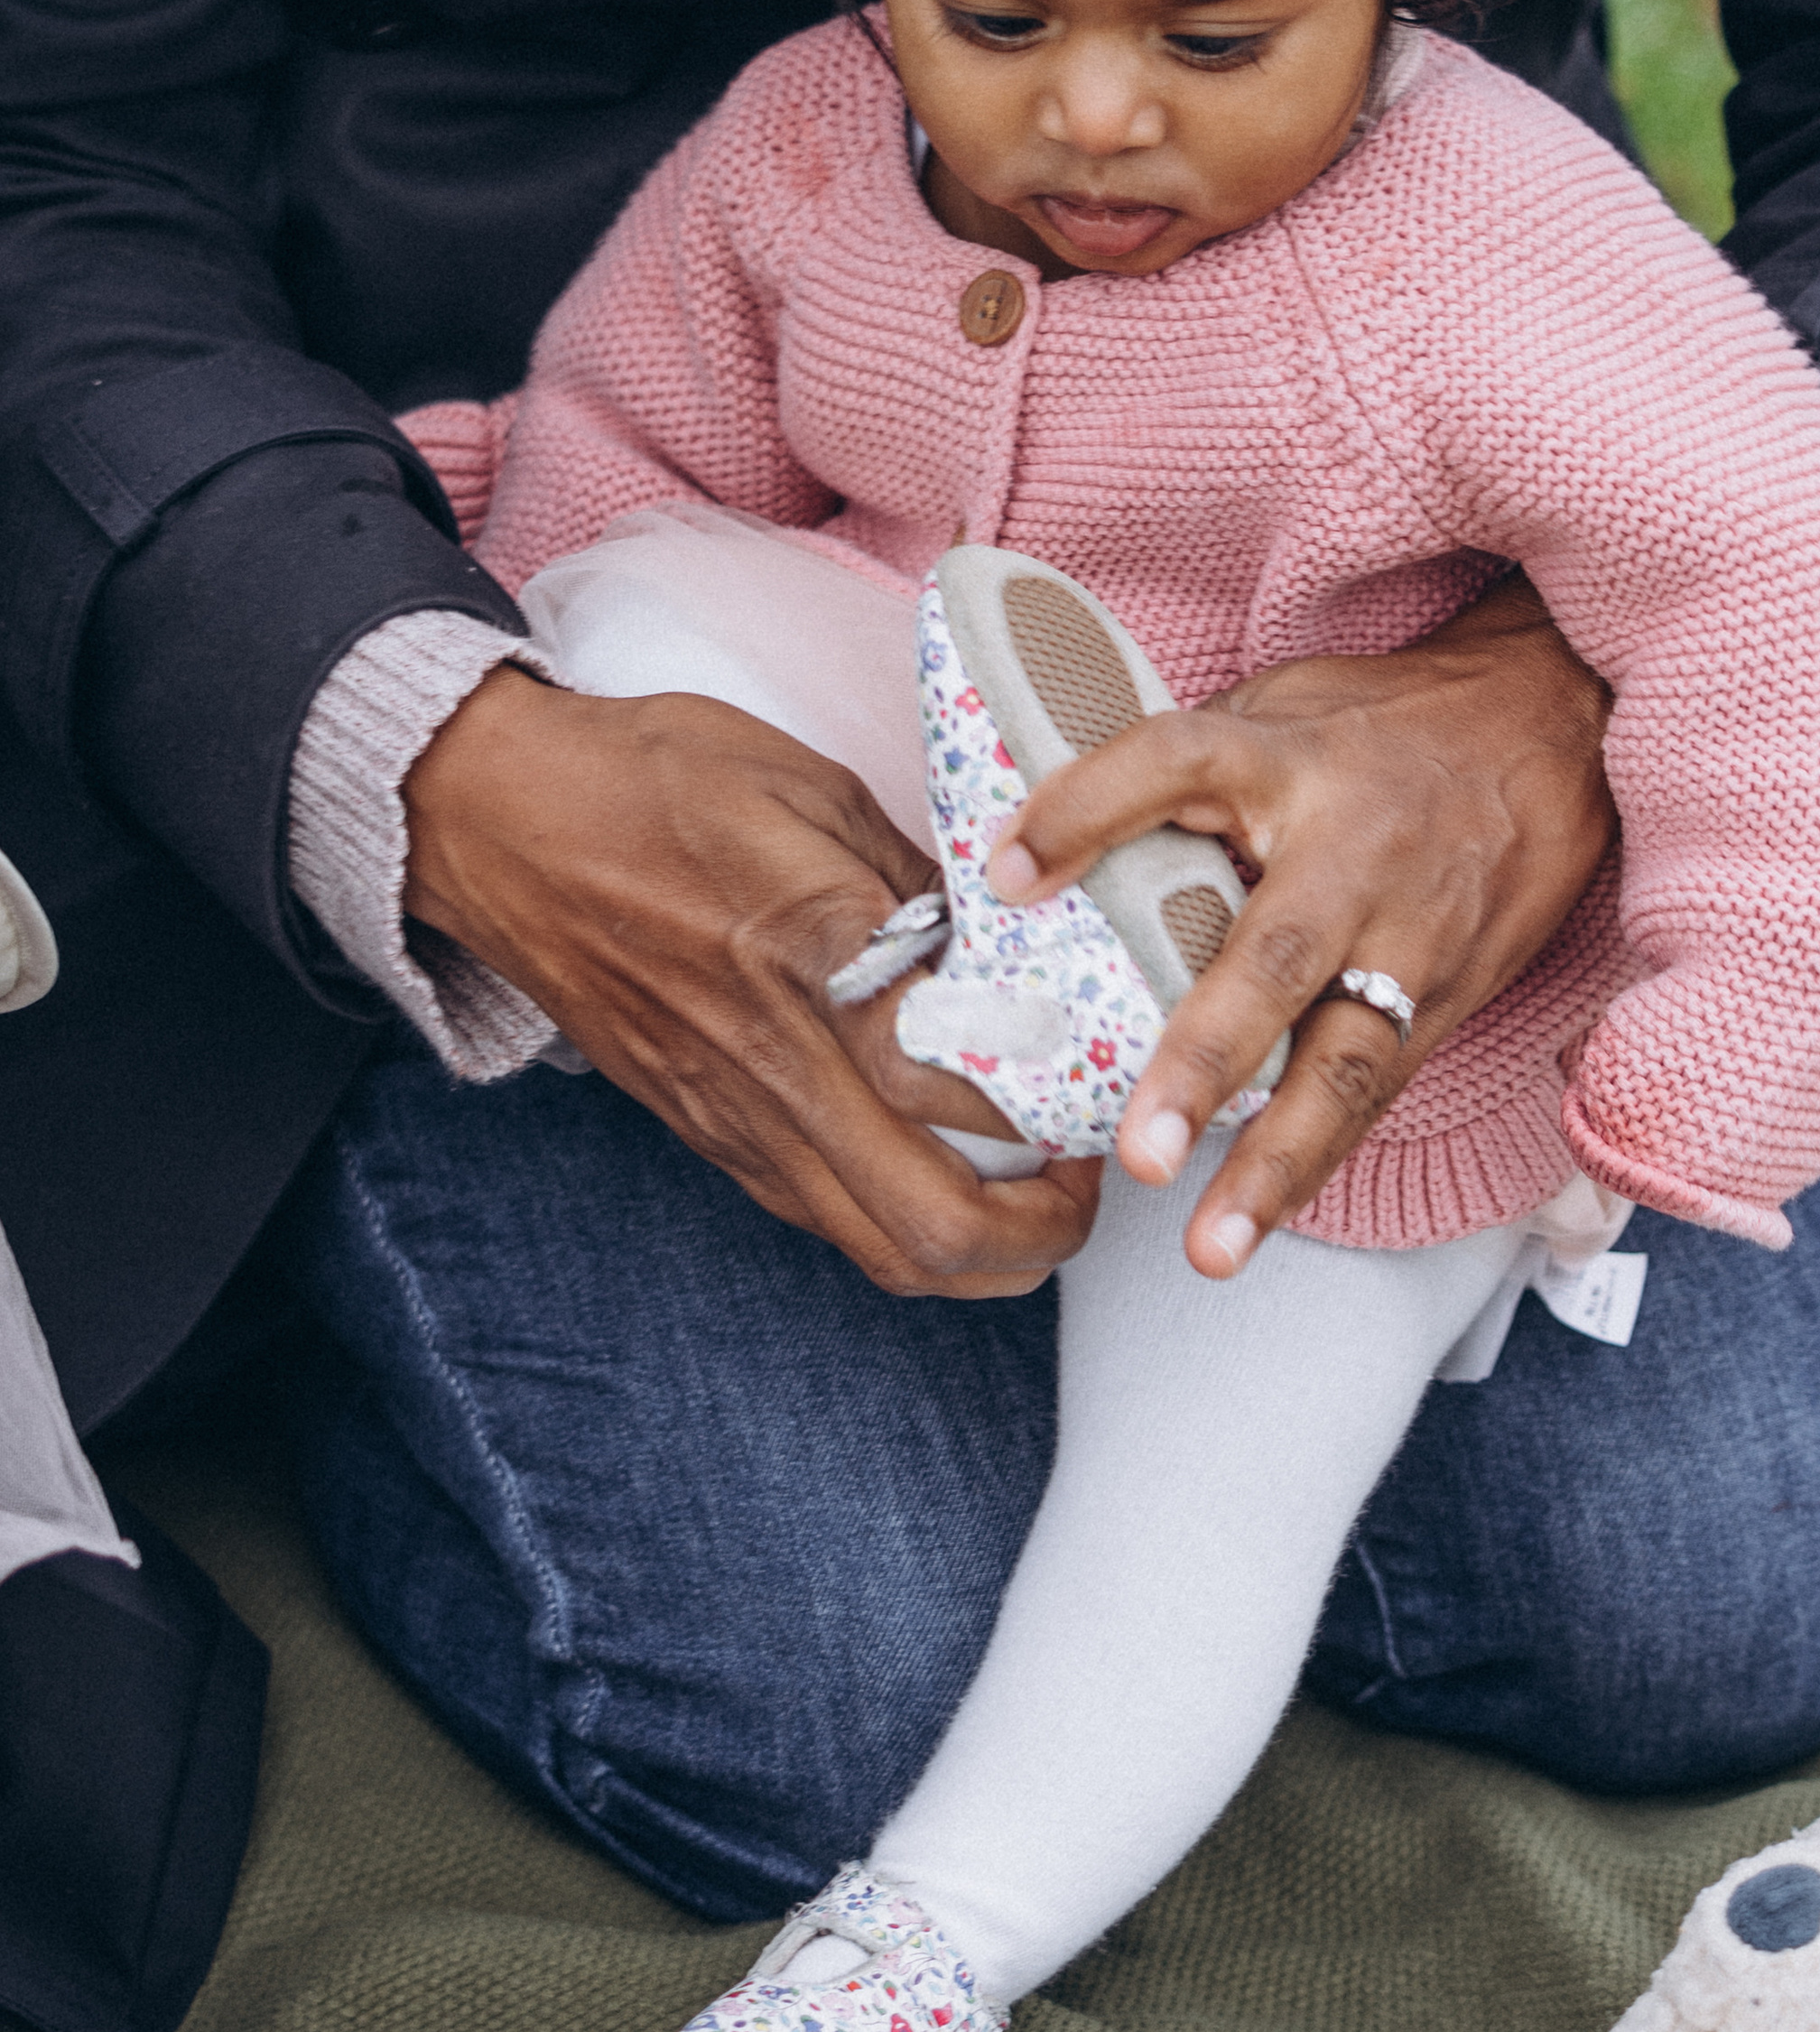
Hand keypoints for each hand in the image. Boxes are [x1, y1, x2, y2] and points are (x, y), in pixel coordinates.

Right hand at [403, 666, 1098, 1295]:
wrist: (494, 823)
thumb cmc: (645, 782)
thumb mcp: (805, 789)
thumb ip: (912, 878)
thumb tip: (1005, 942)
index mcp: (811, 962)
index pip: (972, 1078)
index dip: (1065, 1094)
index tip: (1114, 1068)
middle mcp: (776, 1067)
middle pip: (935, 1224)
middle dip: (1043, 1231)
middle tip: (1091, 1178)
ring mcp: (735, 1119)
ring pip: (880, 1249)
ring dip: (978, 1248)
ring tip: (1035, 1189)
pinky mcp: (707, 1135)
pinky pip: (825, 1217)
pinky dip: (902, 1219)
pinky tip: (942, 1163)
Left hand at [985, 575, 1615, 1276]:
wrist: (1550, 733)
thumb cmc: (1383, 729)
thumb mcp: (1279, 708)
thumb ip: (1181, 771)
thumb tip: (1041, 832)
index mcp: (1291, 760)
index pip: (1179, 763)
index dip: (1089, 807)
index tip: (1008, 869)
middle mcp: (1354, 855)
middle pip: (1277, 956)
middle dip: (1205, 1059)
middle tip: (1141, 1152)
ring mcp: (1412, 937)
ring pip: (1348, 1060)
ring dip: (1276, 1162)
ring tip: (1211, 1245)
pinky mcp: (1449, 996)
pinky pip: (1377, 1090)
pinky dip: (1317, 1160)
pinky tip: (1261, 1221)